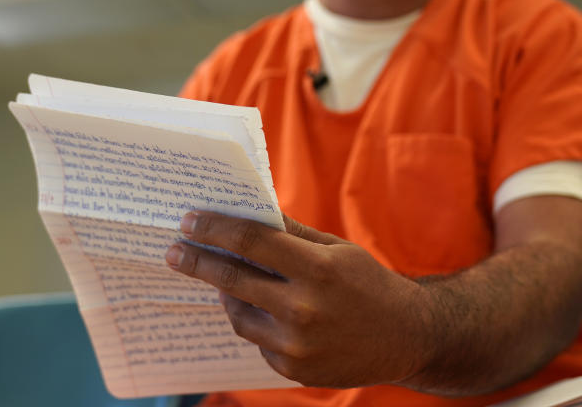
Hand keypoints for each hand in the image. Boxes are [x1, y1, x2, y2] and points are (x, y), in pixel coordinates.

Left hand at [165, 211, 432, 387]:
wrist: (407, 337)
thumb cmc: (369, 284)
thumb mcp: (336, 249)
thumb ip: (291, 234)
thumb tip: (248, 211)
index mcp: (317, 269)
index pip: (251, 242)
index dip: (215, 229)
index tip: (189, 221)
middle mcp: (304, 309)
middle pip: (233, 279)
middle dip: (197, 261)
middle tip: (174, 251)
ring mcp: (296, 345)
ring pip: (238, 314)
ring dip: (225, 293)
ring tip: (221, 279)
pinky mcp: (292, 370)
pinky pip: (257, 340)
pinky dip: (255, 321)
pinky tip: (263, 309)